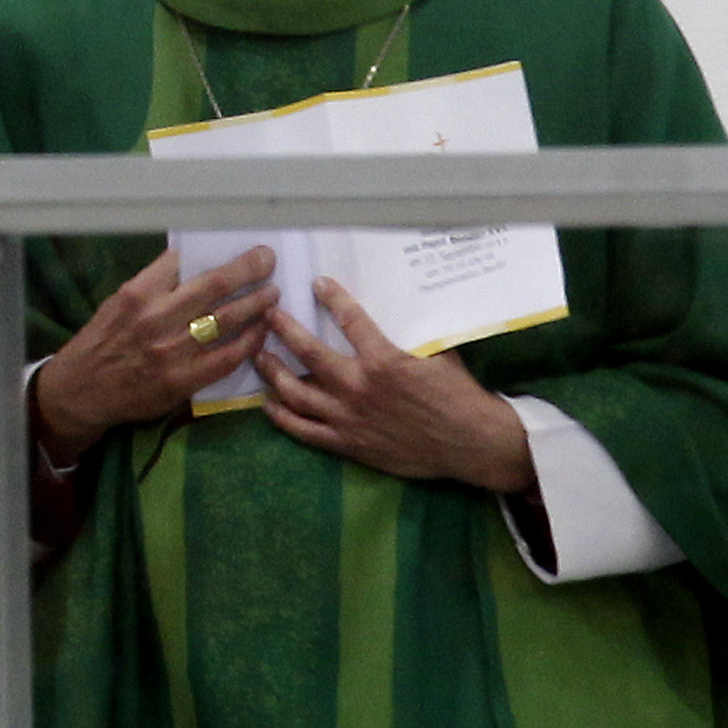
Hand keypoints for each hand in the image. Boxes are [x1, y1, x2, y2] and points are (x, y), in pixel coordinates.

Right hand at [33, 246, 278, 466]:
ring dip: (255, 304)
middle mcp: (154, 319)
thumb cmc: (102, 341)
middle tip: (267, 259)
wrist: (81, 390)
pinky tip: (259, 332)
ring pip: (225, 321)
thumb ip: (153, 285)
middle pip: (213, 286)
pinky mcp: (180, 381)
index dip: (215, 252)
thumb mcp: (117, 303)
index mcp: (137, 293)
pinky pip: (225, 359)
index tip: (238, 247)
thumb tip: (193, 264)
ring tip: (271, 294)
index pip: (183, 263)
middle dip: (247, 269)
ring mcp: (169, 351)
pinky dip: (247, 343)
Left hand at [260, 277, 533, 492]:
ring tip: (258, 356)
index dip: (331, 297)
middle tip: (267, 314)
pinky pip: (303, 429)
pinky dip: (282, 416)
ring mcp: (348, 417)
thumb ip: (408, 335)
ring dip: (272, 371)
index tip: (316, 284)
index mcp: (382, 360)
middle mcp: (358, 387)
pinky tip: (269, 404)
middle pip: (307, 353)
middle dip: (283, 329)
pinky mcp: (346, 443)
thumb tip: (395, 310)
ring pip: (295, 392)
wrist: (470, 443)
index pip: (349, 319)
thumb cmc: (456, 395)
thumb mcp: (436, 354)